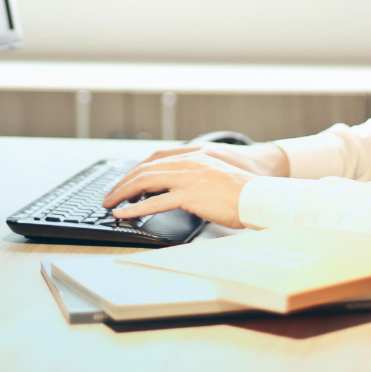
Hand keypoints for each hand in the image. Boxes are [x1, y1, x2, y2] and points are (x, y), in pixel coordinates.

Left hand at [101, 144, 287, 229]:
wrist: (261, 196)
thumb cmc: (244, 192)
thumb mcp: (216, 177)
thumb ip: (196, 178)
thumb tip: (179, 191)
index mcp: (194, 157)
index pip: (155, 159)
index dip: (136, 170)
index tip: (125, 182)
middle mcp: (188, 163)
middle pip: (145, 169)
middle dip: (123, 182)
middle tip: (110, 195)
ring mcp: (189, 178)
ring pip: (145, 182)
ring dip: (123, 193)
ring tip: (110, 204)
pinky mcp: (191, 195)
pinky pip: (156, 202)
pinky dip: (136, 208)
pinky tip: (124, 214)